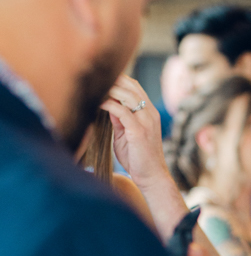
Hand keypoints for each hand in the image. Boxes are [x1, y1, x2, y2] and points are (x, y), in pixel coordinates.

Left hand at [101, 75, 169, 191]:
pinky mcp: (139, 131)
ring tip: (95, 87)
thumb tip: (108, 106)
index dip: (119, 80)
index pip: (135, 88)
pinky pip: (122, 112)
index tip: (101, 78)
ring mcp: (146, 122)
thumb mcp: (126, 134)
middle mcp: (150, 114)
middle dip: (114, 80)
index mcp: (149, 113)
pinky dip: (108, 105)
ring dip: (110, 89)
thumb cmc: (138, 158)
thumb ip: (119, 120)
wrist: (151, 177)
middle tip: (95, 78)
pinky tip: (97, 103)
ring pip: (128, 96)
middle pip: (132, 87)